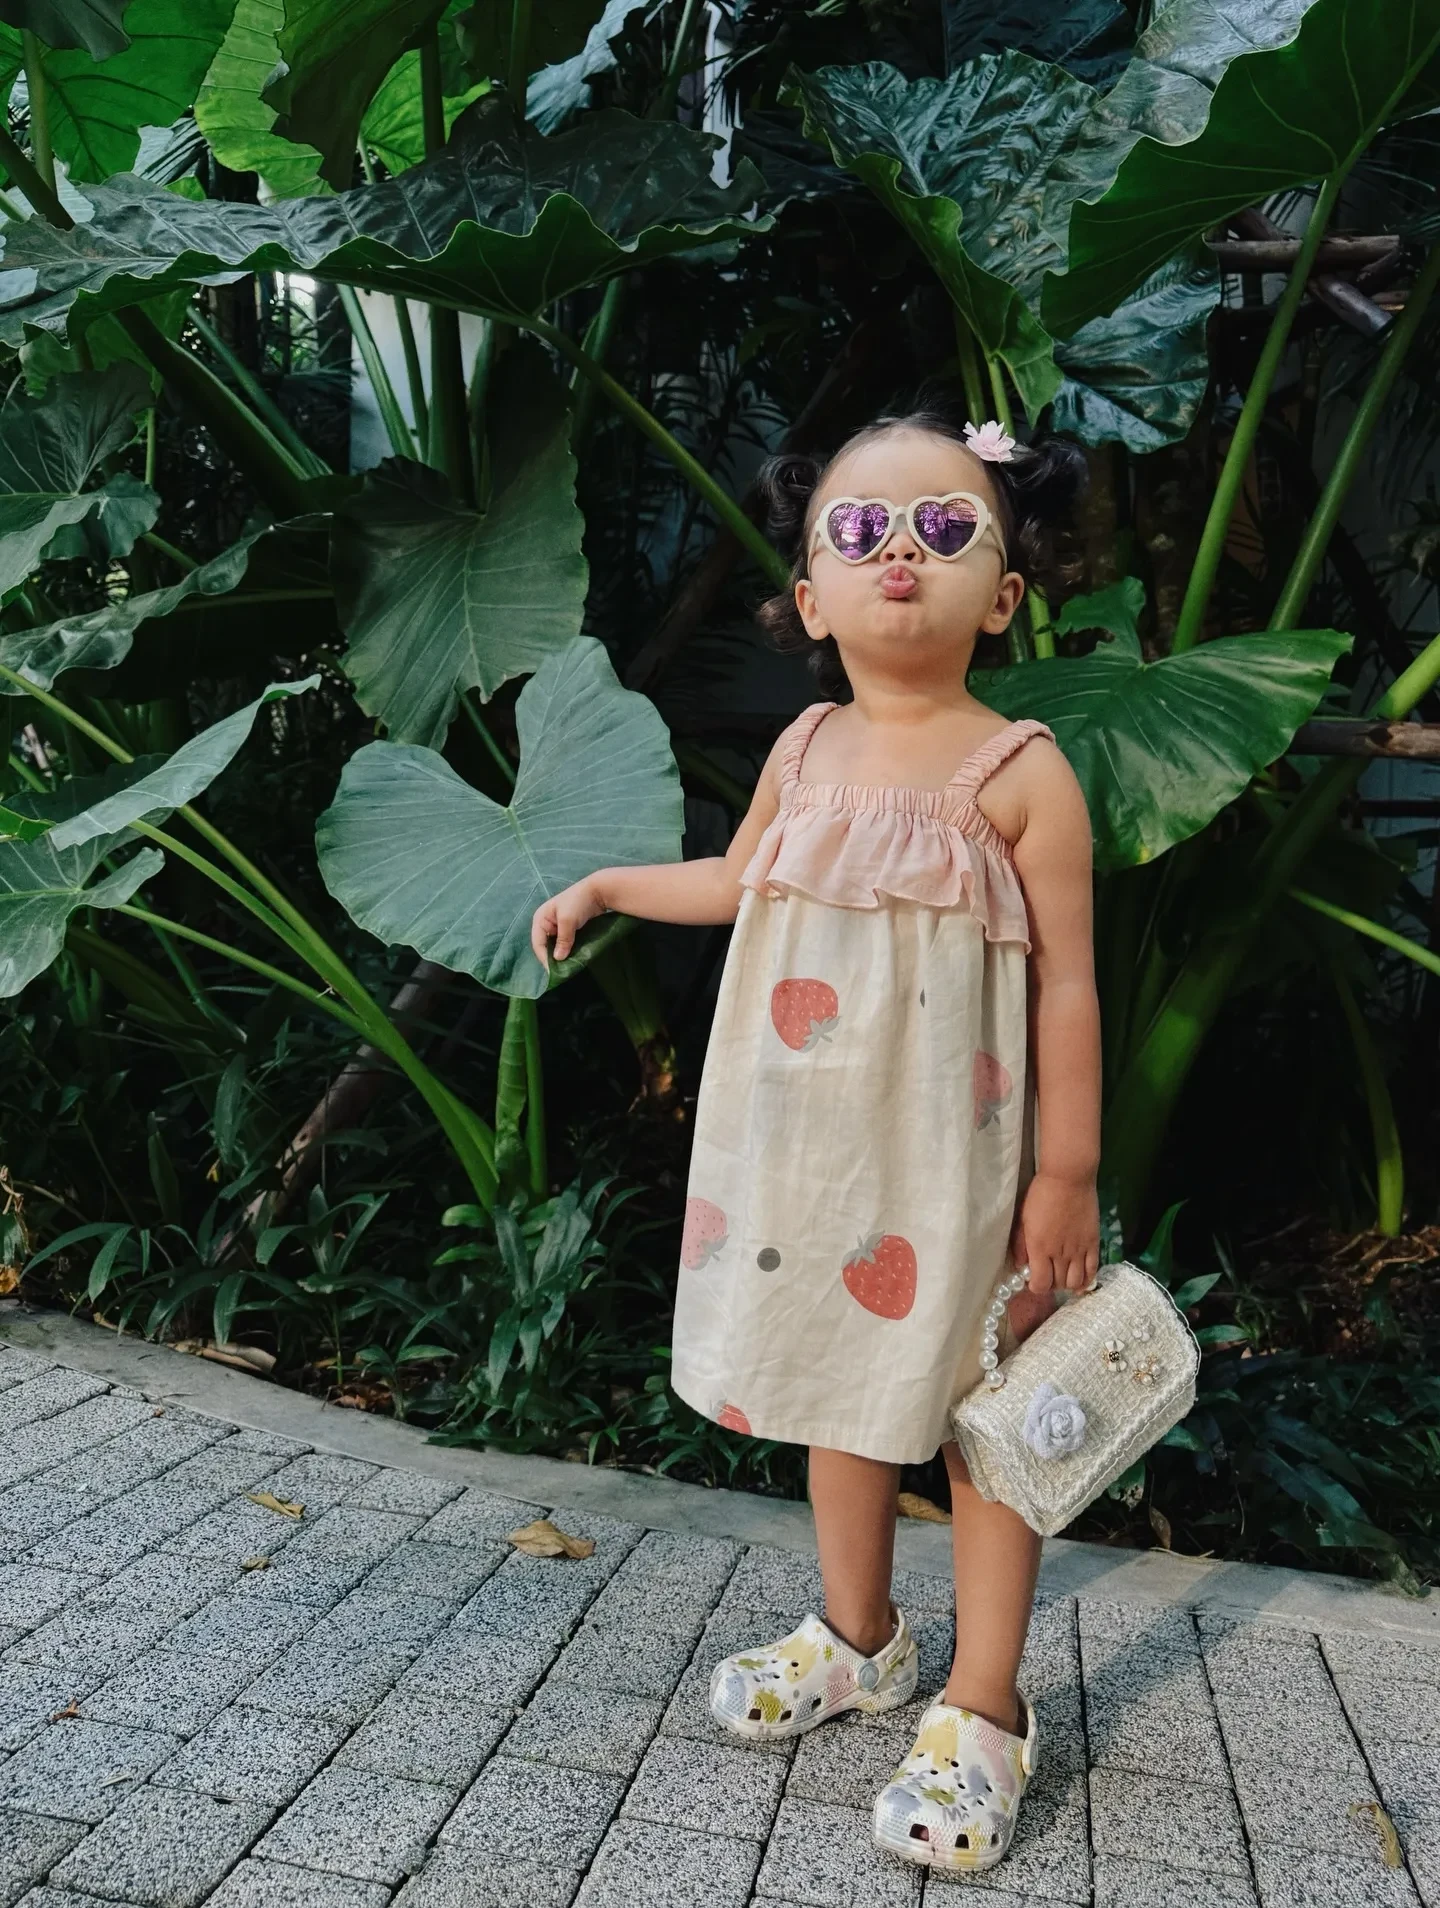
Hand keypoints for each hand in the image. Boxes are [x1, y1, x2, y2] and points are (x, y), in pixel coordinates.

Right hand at [530, 876, 605, 969]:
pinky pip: (566, 943)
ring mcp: (558, 927)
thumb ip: (563, 939)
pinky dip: (569, 951)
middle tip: (561, 972)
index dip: (544, 958)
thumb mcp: (568, 920)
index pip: (538, 943)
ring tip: (568, 968)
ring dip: (562, 956)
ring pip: (556, 946)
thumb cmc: (579, 902)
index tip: (553, 971)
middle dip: (553, 958)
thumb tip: (558, 959)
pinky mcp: (570, 929)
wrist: (599, 891)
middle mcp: (547, 924)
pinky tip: (574, 959)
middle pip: (546, 946)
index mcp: (541, 919)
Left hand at [1006, 1172, 1099, 1338]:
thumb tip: (1021, 1265)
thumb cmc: (1041, 1195)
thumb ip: (1020, 1245)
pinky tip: (1080, 1281)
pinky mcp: (1093, 1243)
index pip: (1040, 1284)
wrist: (1069, 1178)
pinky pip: (1092, 1270)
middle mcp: (1060, 1254)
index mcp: (1040, 1248)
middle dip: (1051, 1284)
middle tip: (1047, 1274)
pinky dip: (1086, 1280)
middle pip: (1058, 1285)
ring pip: (1076, 1282)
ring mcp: (1079, 1250)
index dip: (1036, 1287)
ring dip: (1067, 1284)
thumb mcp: (1023, 1218)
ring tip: (1062, 1275)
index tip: (1033, 1279)